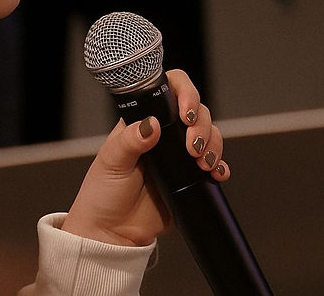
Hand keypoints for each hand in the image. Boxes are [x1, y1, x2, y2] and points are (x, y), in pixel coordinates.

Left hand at [60, 69, 229, 245]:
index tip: (185, 112)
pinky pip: (214, 164)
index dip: (184, 93)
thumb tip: (151, 125)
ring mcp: (179, 155)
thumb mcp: (112, 161)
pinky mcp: (190, 177)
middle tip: (191, 146)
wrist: (113, 231)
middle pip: (196, 112)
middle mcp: (163, 135)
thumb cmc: (103, 193)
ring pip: (209, 135)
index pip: (169, 92)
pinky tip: (216, 173)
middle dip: (201, 125)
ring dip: (213, 144)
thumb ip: (130, 141)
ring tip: (201, 162)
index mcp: (142, 122)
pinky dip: (220, 165)